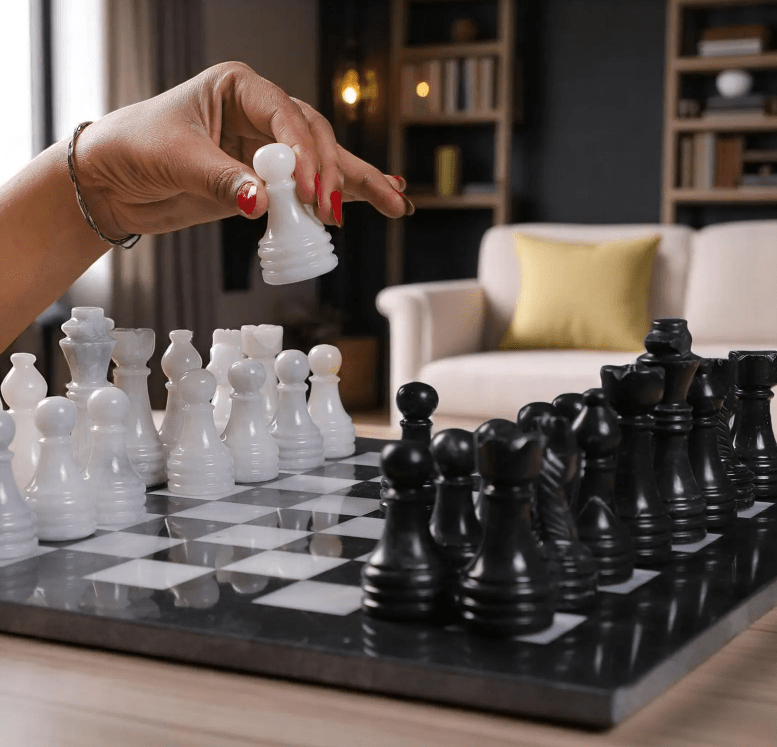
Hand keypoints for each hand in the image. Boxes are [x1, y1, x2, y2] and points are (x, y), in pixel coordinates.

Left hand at [71, 62, 409, 238]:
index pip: (286, 116)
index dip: (302, 154)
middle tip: (336, 208)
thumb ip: (223, 180)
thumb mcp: (176, 159)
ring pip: (322, 162)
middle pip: (315, 137)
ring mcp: (265, 149)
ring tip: (396, 203)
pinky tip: (374, 197)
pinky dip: (339, 194)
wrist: (111, 183)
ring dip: (356, 184)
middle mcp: (258, 115)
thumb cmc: (132, 149)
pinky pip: (307, 187)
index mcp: (238, 88)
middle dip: (334, 173)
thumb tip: (262, 204)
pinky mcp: (264, 180)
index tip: (307, 191)